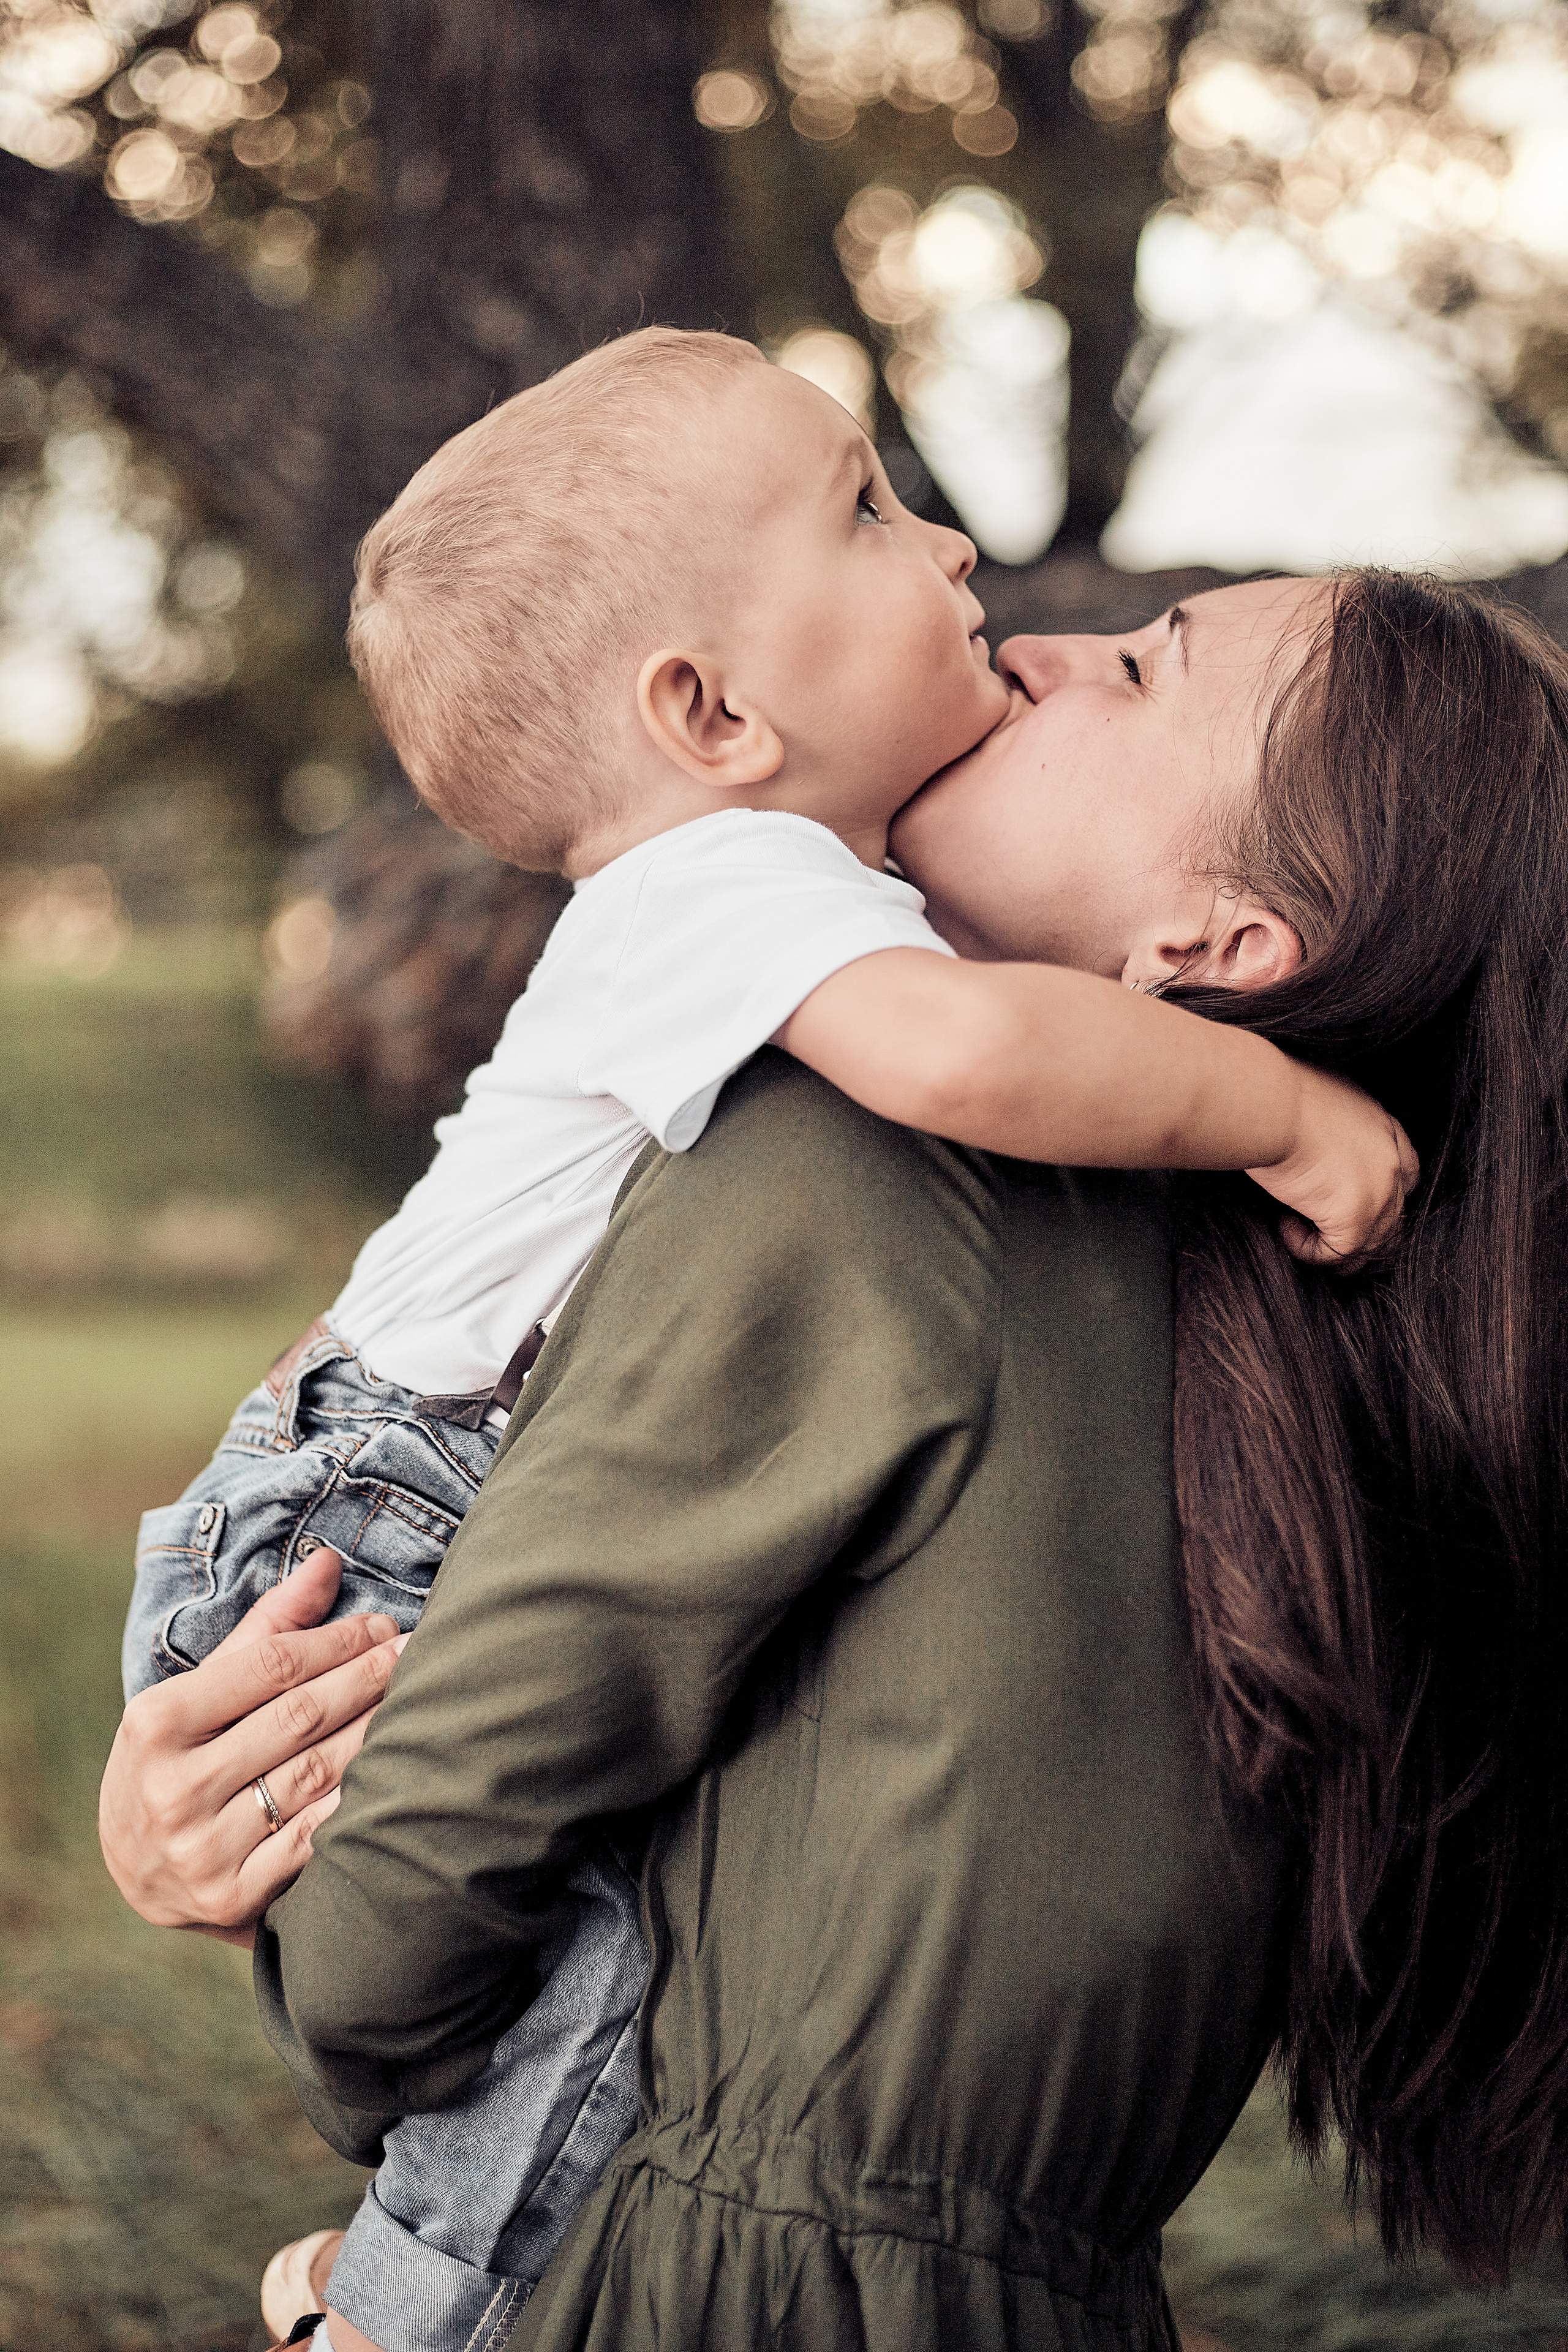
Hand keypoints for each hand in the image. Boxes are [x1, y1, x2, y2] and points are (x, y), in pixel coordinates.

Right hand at [98, 1547, 406, 1946]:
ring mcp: (202, 1848)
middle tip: (418, 1651)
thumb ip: (265, 1629)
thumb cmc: (178, 1757)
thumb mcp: (198, 1691)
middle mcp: (173, 1788)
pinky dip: (362, 1799)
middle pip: (299, 1716)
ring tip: (421, 1699)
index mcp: (156, 1722)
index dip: (338, 1641)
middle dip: (368, 1677)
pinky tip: (400, 1770)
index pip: (270, 1666)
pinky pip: (318, 1838)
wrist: (136, 1866)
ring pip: (317, 1774)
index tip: (384, 1625)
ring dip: (379, 1730)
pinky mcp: (233, 1896)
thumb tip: (328, 1561)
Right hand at [1247, 1063, 1418, 1266]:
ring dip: (1334, 1247)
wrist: (1271, 1104)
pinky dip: (1308, 1249)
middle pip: (1393, 1217)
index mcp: (1384, 1128)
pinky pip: (1336, 1254)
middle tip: (1326, 1233)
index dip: (1387, 1196)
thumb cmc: (1279, 1096)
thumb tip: (1310, 1145)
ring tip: (1300, 1233)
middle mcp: (1390, 1163)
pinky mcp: (1354, 1218)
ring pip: (1370, 1244)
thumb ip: (1332, 1125)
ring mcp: (1379, 1193)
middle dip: (1364, 1233)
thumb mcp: (1321, 1098)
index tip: (1357, 1203)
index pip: (1408, 1173)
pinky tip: (1285, 1227)